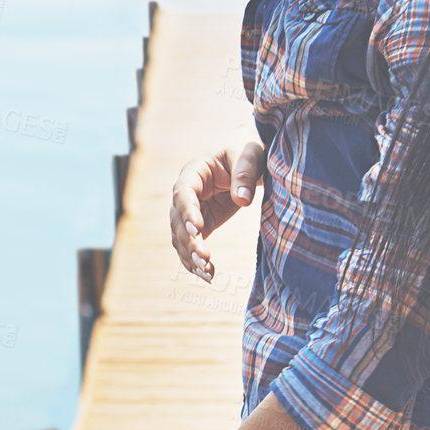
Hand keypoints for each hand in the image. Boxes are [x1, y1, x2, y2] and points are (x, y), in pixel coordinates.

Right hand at [170, 133, 265, 281]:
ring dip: (190, 256)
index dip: (187, 211)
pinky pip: (190, 247)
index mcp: (194, 171)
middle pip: (177, 220)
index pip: (183, 193)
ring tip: (207, 272)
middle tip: (205, 257)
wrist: (249, 165)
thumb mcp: (252, 155)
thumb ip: (246, 173)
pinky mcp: (199, 227)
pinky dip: (196, 263)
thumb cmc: (248, 154)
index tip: (198, 228)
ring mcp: (189, 212)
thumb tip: (242, 200)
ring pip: (180, 237)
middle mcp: (185, 193)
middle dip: (189, 240)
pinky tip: (208, 276)